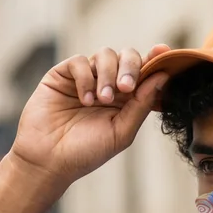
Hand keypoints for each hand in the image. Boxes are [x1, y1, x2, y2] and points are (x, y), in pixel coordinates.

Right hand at [8, 44, 170, 191]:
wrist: (49, 160)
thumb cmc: (86, 152)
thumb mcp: (122, 132)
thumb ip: (141, 105)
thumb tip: (162, 77)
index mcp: (126, 100)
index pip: (145, 73)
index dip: (156, 60)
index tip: (163, 52)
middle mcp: (108, 85)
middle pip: (127, 56)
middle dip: (131, 67)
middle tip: (126, 88)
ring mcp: (86, 78)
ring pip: (105, 54)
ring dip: (108, 75)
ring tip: (102, 100)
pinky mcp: (63, 75)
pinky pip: (80, 61)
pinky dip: (86, 78)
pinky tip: (85, 100)